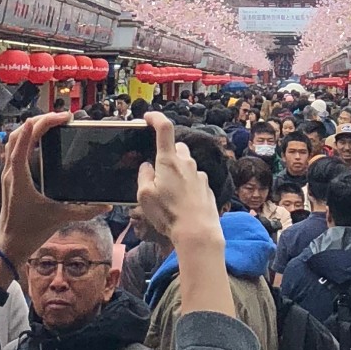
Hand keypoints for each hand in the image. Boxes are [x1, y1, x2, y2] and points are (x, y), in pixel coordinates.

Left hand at [0, 114, 109, 264]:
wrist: (9, 247)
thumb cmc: (30, 231)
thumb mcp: (59, 218)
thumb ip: (85, 211)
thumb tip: (107, 206)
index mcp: (20, 175)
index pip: (26, 138)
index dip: (43, 123)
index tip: (63, 117)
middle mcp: (10, 170)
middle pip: (18, 134)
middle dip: (39, 120)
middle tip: (61, 117)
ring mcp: (8, 173)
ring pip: (14, 140)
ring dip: (31, 128)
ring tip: (52, 123)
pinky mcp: (11, 179)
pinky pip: (15, 150)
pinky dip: (27, 139)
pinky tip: (41, 142)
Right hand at [136, 114, 222, 249]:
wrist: (198, 232)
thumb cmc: (168, 214)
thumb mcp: (144, 196)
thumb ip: (143, 176)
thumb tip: (147, 166)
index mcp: (169, 160)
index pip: (164, 128)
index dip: (156, 118)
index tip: (148, 117)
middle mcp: (186, 163)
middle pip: (176, 148)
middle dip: (166, 154)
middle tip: (157, 171)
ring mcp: (199, 175)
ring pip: (186, 164)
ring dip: (177, 171)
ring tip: (169, 193)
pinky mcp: (207, 188)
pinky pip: (194, 180)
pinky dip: (186, 185)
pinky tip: (181, 203)